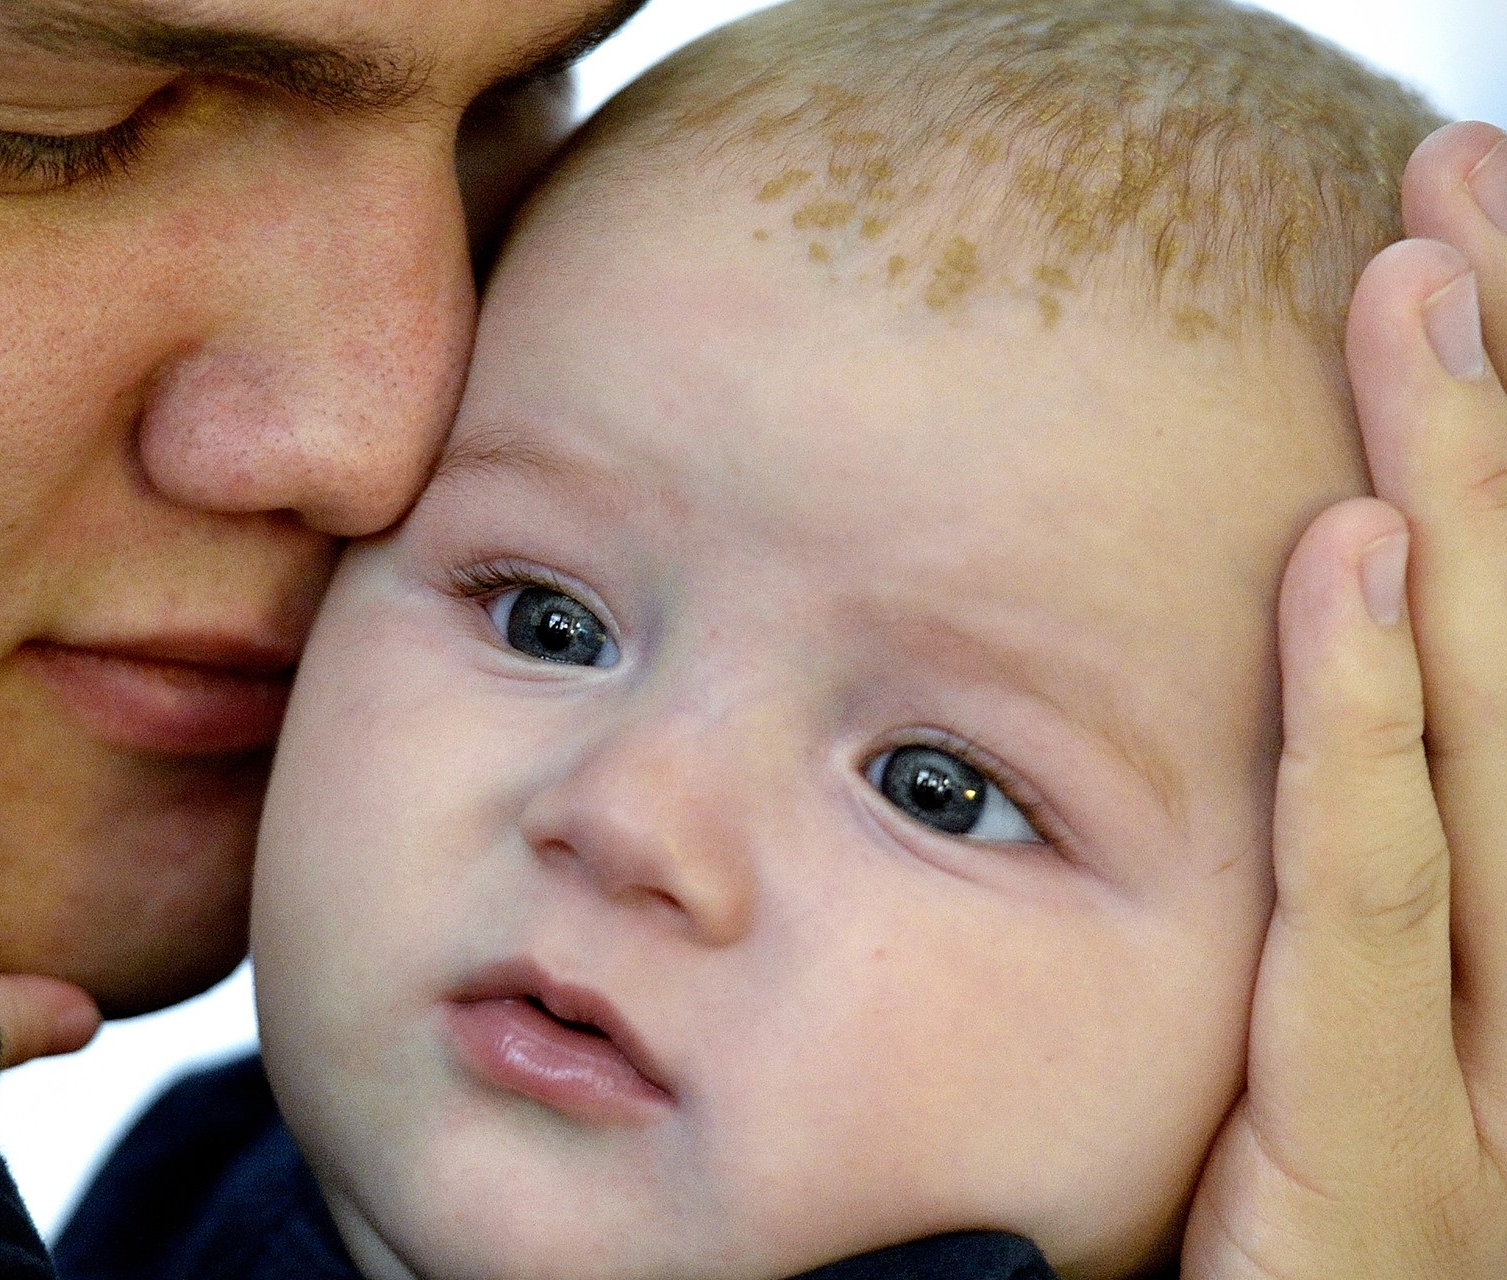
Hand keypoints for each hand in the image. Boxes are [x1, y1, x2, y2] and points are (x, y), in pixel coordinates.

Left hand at [1182, 122, 1506, 1276]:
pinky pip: (1375, 904)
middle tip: (1453, 197)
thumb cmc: (1311, 1231)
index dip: (1504, 455)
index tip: (1464, 268)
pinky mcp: (1384, 1142)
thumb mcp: (1336, 1019)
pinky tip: (1341, 563)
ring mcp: (1494, 1055)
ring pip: (1481, 728)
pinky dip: (1364, 725)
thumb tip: (1308, 641)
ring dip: (1454, 495)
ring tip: (1417, 293)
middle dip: (1499, 412)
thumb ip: (1344, 856)